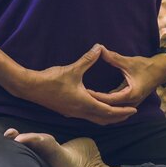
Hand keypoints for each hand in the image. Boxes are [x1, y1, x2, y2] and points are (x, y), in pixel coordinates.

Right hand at [11, 44, 139, 123]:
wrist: (30, 88)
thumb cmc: (51, 80)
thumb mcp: (72, 69)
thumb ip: (88, 59)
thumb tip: (100, 47)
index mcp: (84, 103)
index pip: (108, 112)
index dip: (122, 111)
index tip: (134, 110)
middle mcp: (80, 111)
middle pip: (104, 119)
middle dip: (118, 117)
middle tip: (131, 113)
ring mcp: (73, 112)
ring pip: (95, 119)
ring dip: (108, 117)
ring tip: (118, 113)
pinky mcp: (68, 110)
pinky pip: (87, 116)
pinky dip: (97, 115)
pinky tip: (99, 108)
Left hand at [86, 47, 165, 109]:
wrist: (161, 70)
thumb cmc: (146, 66)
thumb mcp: (129, 62)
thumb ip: (114, 57)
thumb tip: (100, 49)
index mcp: (131, 95)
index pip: (109, 99)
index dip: (96, 96)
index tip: (85, 91)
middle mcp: (132, 103)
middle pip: (110, 108)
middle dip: (96, 104)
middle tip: (80, 100)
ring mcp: (132, 104)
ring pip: (113, 111)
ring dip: (101, 108)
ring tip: (84, 105)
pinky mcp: (131, 103)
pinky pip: (116, 108)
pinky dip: (107, 107)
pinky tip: (95, 104)